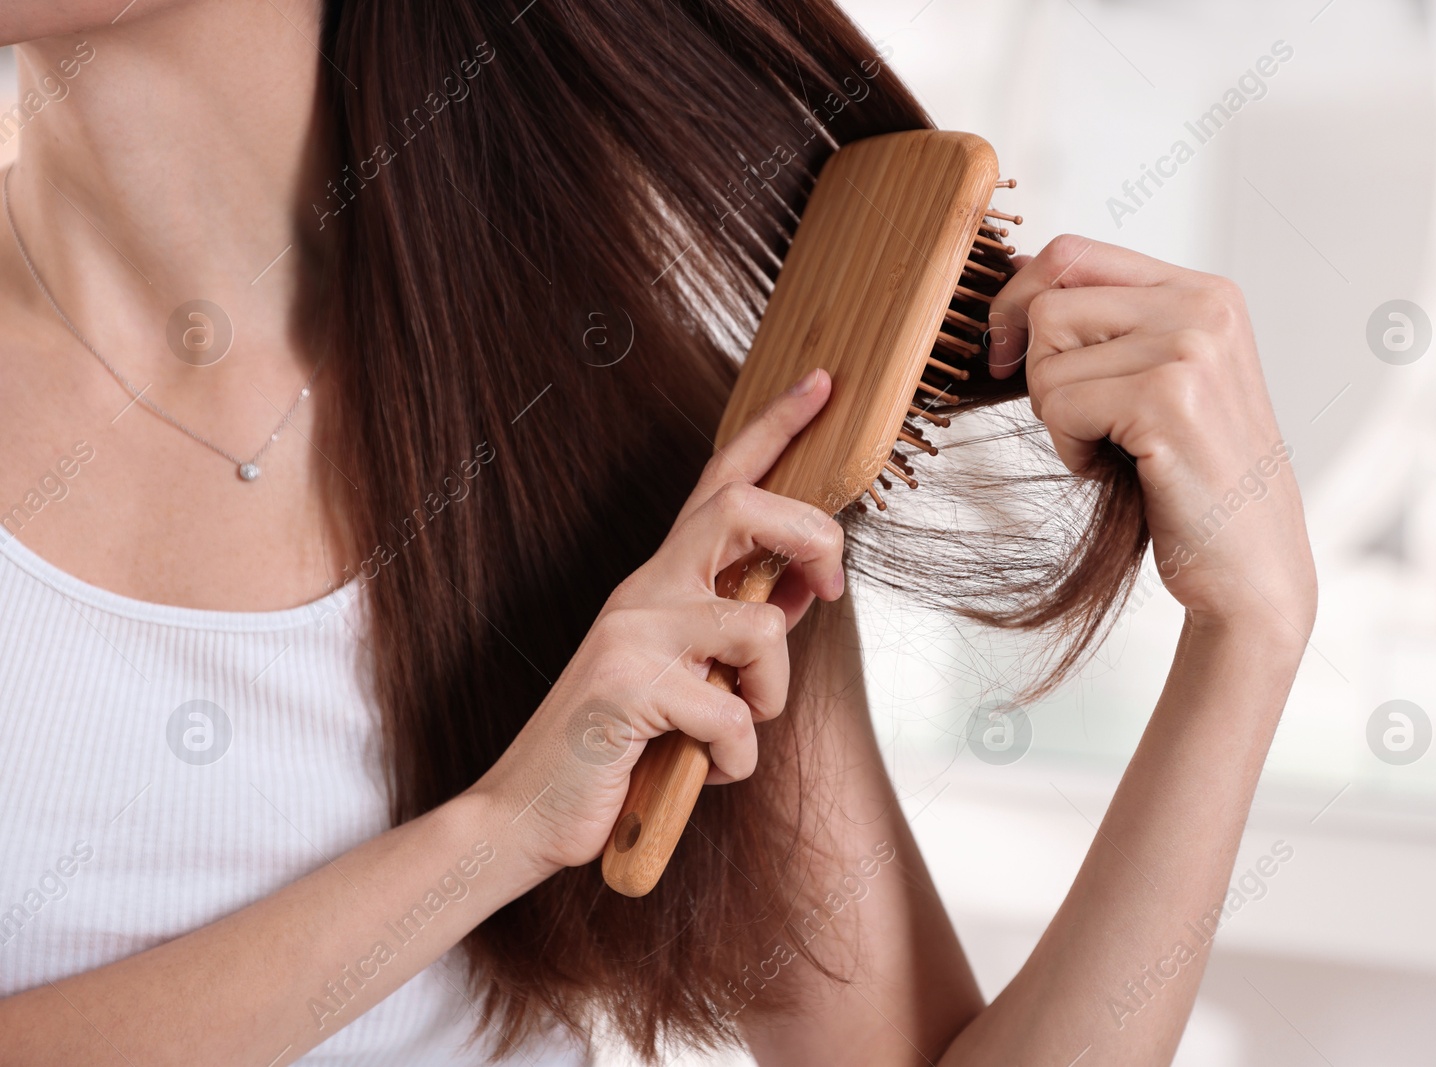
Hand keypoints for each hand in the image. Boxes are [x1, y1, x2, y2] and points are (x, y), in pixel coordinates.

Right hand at [467, 369, 845, 882]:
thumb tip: (806, 591)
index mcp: (661, 581)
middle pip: (744, 509)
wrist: (528, 813)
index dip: (775, 428)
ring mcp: (633, 635)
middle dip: (812, 537)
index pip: (722, 480)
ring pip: (760, 626)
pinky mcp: (629, 690)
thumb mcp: (688, 677)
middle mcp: (645, 591)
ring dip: (772, 697)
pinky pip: (734, 717)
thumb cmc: (620, 746)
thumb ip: (738, 630)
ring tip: (736, 730)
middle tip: (830, 587)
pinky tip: (707, 772)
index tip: (822, 383)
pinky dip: (739, 760)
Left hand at [989, 235, 1314, 636]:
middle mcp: (1205, 307)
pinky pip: (1059, 406)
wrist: (1250, 566)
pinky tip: (1119, 469)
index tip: (1006, 354)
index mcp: (1204, 292)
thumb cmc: (1190, 478)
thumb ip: (1103, 323)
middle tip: (1087, 422)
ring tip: (1114, 448)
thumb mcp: (1156, 379)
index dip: (1019, 298)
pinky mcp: (1169, 399)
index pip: (1073, 252)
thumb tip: (1016, 274)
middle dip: (1040, 373)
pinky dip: (1071, 450)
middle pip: (1049, 304)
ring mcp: (1192, 350)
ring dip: (1060, 420)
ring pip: (1046, 361)